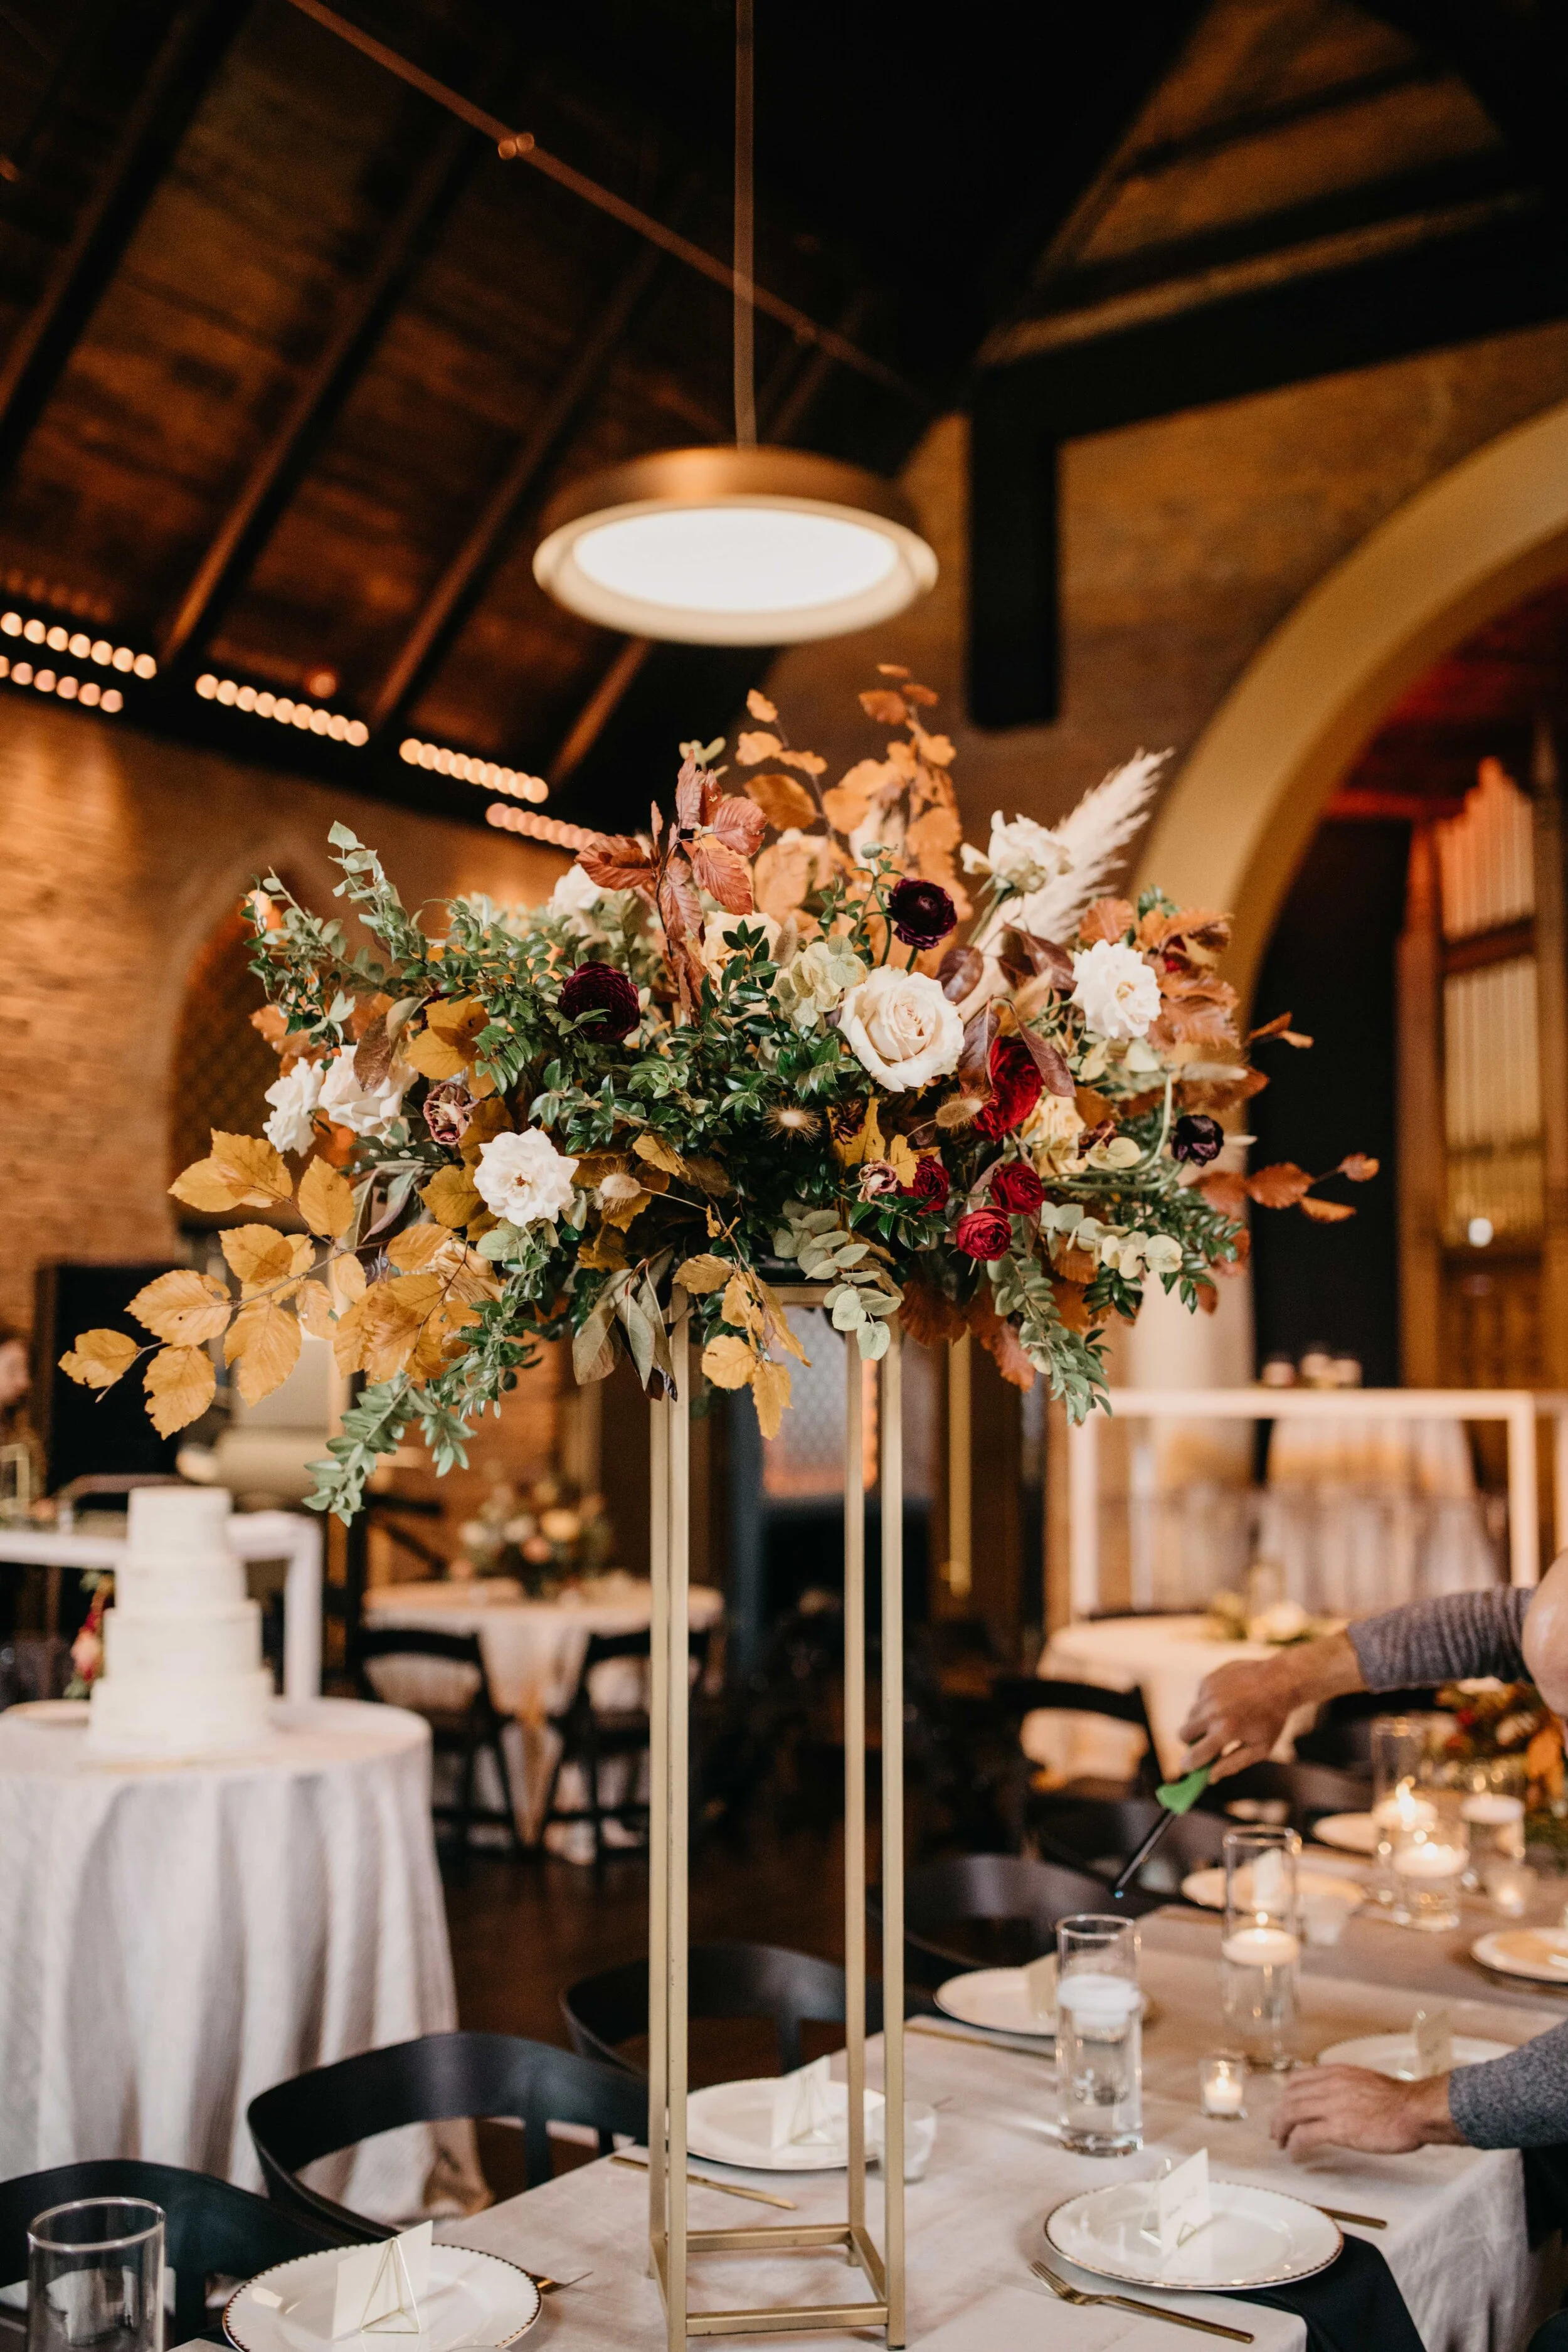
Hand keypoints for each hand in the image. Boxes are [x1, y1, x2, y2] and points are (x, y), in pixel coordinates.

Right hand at [1177, 1655, 1297, 1780]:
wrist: (1280, 1680)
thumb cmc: (1272, 1718)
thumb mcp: (1260, 1748)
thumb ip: (1233, 1764)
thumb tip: (1210, 1777)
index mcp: (1226, 1731)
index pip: (1195, 1755)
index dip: (1188, 1765)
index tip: (1187, 1768)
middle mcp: (1213, 1711)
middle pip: (1183, 1735)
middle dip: (1191, 1743)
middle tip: (1205, 1743)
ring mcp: (1208, 1693)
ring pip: (1189, 1716)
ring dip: (1199, 1723)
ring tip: (1221, 1721)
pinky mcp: (1208, 1680)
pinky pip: (1197, 1699)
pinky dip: (1206, 1705)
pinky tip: (1225, 1702)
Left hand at [1270, 2065, 1460, 2156]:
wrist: (1415, 2110)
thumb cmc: (1400, 2101)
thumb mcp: (1366, 2082)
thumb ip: (1348, 2087)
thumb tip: (1340, 2100)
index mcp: (1337, 2073)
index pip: (1299, 2078)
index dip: (1287, 2094)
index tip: (1284, 2107)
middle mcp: (1330, 2084)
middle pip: (1290, 2096)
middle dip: (1279, 2114)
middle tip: (1276, 2130)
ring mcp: (1332, 2106)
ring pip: (1291, 2113)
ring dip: (1281, 2129)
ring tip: (1280, 2142)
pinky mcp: (1338, 2128)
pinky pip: (1305, 2135)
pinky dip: (1295, 2144)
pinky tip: (1294, 2153)